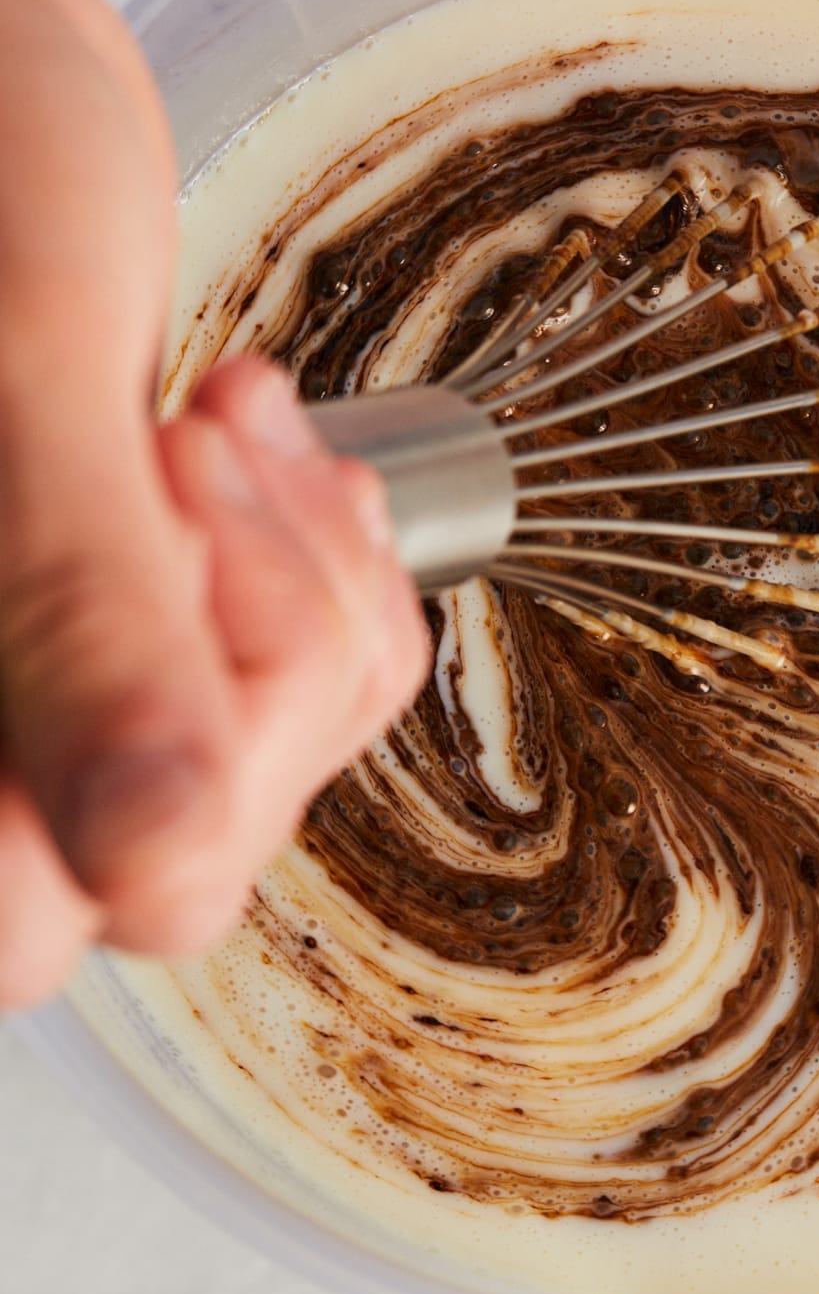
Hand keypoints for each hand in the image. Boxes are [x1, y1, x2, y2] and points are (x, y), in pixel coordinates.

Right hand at [0, 0, 431, 1008]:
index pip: (14, 927)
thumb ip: (72, 621)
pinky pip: (274, 687)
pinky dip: (313, 564)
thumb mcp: (14, 366)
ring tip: (209, 415)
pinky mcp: (114, 619)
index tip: (151, 566)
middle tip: (187, 452)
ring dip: (288, 591)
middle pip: (148, 866)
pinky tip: (241, 439)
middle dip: (241, 657)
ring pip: (230, 779)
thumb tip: (147, 867)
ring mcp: (28, 675)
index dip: (129, 812)